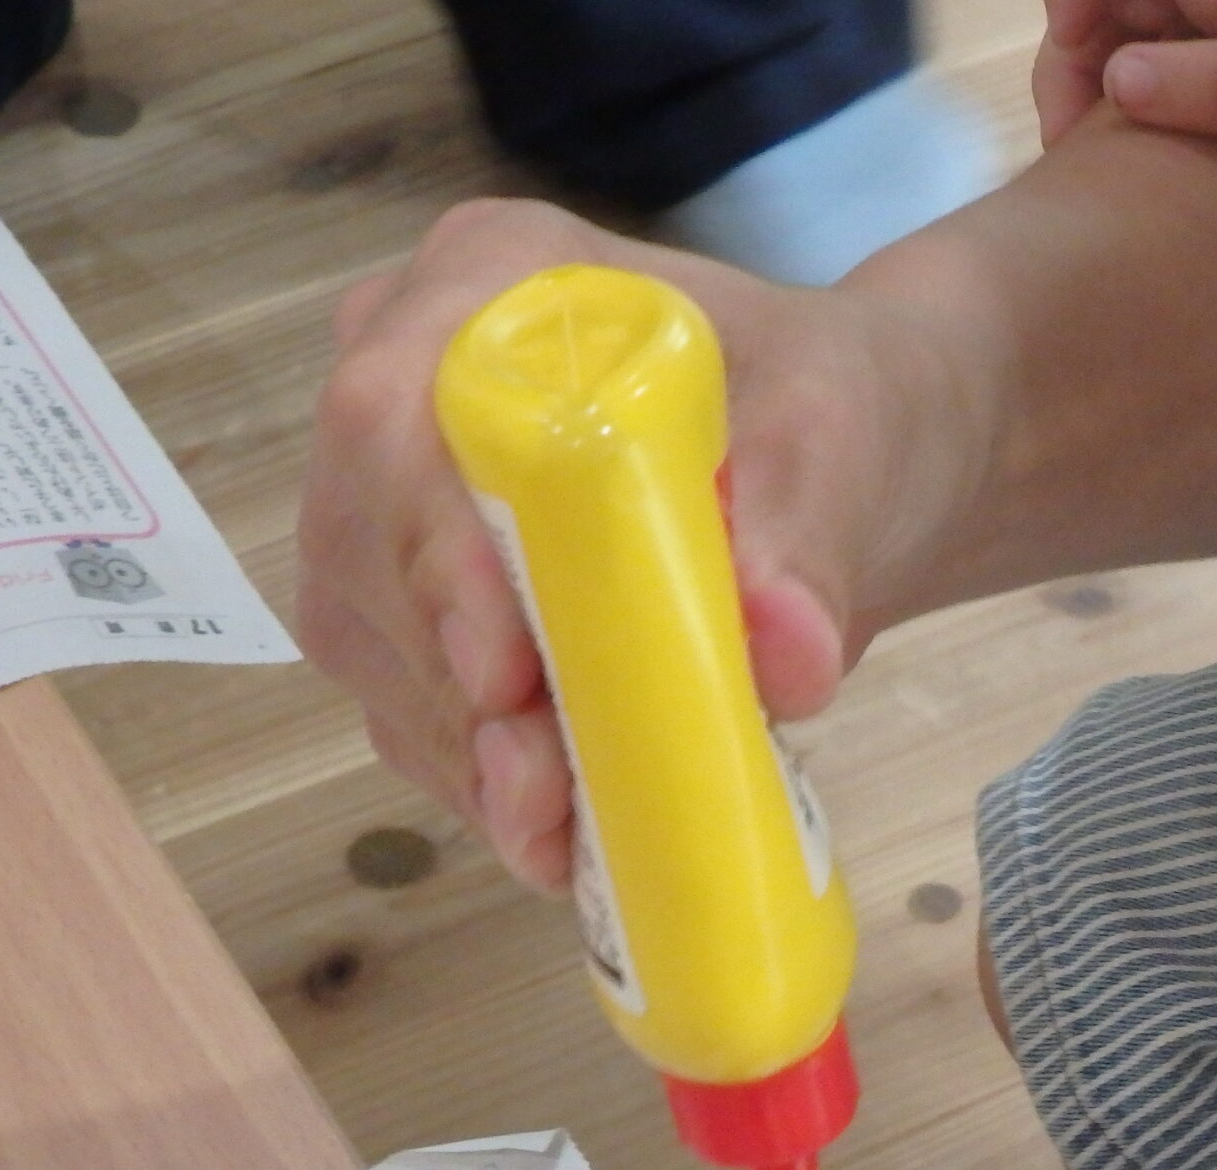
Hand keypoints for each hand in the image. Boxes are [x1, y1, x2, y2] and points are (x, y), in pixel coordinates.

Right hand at [298, 199, 961, 888]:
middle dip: (449, 684)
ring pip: (372, 637)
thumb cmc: (837, 415)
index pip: (395, 411)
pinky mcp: (419, 603)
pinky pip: (409, 698)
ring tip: (553, 834)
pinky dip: (474, 776)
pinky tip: (550, 834)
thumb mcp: (846, 448)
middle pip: (366, 540)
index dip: (429, 549)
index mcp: (497, 289)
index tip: (502, 674)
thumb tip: (791, 656)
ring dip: (458, 750)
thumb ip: (811, 540)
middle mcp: (412, 379)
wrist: (850, 469)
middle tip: (540, 793)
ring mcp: (399, 498)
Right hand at [1035, 0, 1216, 180]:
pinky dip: (1176, 78)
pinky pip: (1206, 37)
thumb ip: (1200, 86)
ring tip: (1113, 154)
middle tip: (1079, 149)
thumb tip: (1115, 77)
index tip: (1070, 111)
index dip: (1070, 28)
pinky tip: (1171, 140)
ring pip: (1162, 17)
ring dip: (1126, 74)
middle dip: (1087, 58)